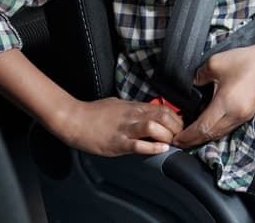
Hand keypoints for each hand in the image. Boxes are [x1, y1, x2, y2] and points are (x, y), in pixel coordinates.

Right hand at [55, 97, 182, 156]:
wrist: (74, 119)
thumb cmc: (94, 112)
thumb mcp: (119, 105)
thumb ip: (134, 109)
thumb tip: (146, 112)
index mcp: (134, 107)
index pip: (164, 109)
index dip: (177, 119)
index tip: (180, 128)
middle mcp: (133, 116)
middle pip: (164, 116)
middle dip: (177, 128)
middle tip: (180, 138)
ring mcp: (125, 129)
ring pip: (154, 127)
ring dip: (167, 136)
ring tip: (171, 143)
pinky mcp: (117, 143)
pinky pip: (138, 144)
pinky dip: (153, 147)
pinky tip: (161, 149)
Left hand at [173, 42, 254, 148]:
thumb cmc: (246, 61)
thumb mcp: (215, 63)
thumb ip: (198, 77)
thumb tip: (191, 86)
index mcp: (226, 104)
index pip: (202, 128)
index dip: (187, 136)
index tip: (175, 139)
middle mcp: (235, 115)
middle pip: (210, 135)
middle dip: (192, 141)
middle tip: (178, 141)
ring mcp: (243, 117)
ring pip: (219, 134)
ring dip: (203, 137)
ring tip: (190, 136)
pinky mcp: (247, 115)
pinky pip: (227, 128)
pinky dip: (214, 130)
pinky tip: (207, 126)